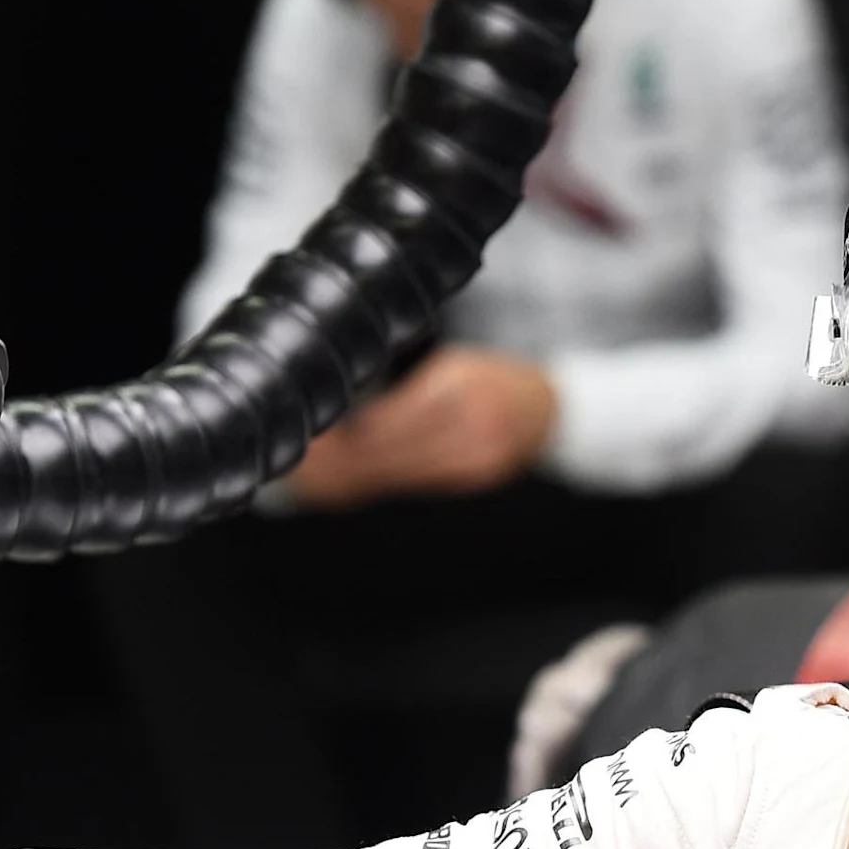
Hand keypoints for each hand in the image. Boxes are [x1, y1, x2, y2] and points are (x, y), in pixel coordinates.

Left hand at [285, 345, 557, 509]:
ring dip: (354, 475)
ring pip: (398, 473)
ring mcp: (478, 456)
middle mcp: (473, 423)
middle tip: (302, 458)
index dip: (346, 432)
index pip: (387, 418)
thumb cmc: (489, 378)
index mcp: (459, 383)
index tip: (314, 432)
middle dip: (341, 458)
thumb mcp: (450, 364)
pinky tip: (353, 480)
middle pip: (389, 451)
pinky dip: (381, 481)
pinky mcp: (477, 478)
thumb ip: (402, 387)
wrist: (546, 408)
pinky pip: (417, 484)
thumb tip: (341, 416)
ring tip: (317, 471)